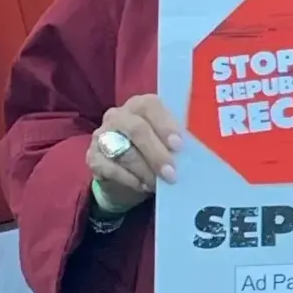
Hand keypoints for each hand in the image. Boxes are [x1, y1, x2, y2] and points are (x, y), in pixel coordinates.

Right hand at [88, 93, 179, 211]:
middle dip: (156, 153)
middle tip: (172, 174)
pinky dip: (129, 179)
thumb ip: (177, 142)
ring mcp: (102, 135)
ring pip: (123, 151)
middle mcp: (118, 116)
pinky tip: (142, 186)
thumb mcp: (168, 145)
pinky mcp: (93, 157)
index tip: (179, 146)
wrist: (126, 179)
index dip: (165, 124)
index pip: (150, 106)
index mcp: (140, 106)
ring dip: (144, 170)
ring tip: (159, 184)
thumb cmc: (155, 155)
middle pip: (136, 129)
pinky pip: (109, 167)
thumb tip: (199, 151)